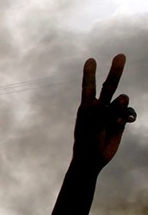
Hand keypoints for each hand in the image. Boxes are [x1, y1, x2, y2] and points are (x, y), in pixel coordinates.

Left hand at [74, 54, 134, 168]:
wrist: (92, 159)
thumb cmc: (86, 142)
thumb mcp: (90, 126)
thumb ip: (101, 112)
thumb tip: (114, 99)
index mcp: (87, 107)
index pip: (89, 87)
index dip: (90, 73)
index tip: (90, 60)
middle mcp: (99, 107)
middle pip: (109, 86)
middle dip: (115, 71)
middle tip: (121, 55)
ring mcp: (110, 114)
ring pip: (122, 102)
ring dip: (122, 106)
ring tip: (117, 117)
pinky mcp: (119, 122)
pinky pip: (128, 113)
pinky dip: (128, 115)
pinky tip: (126, 122)